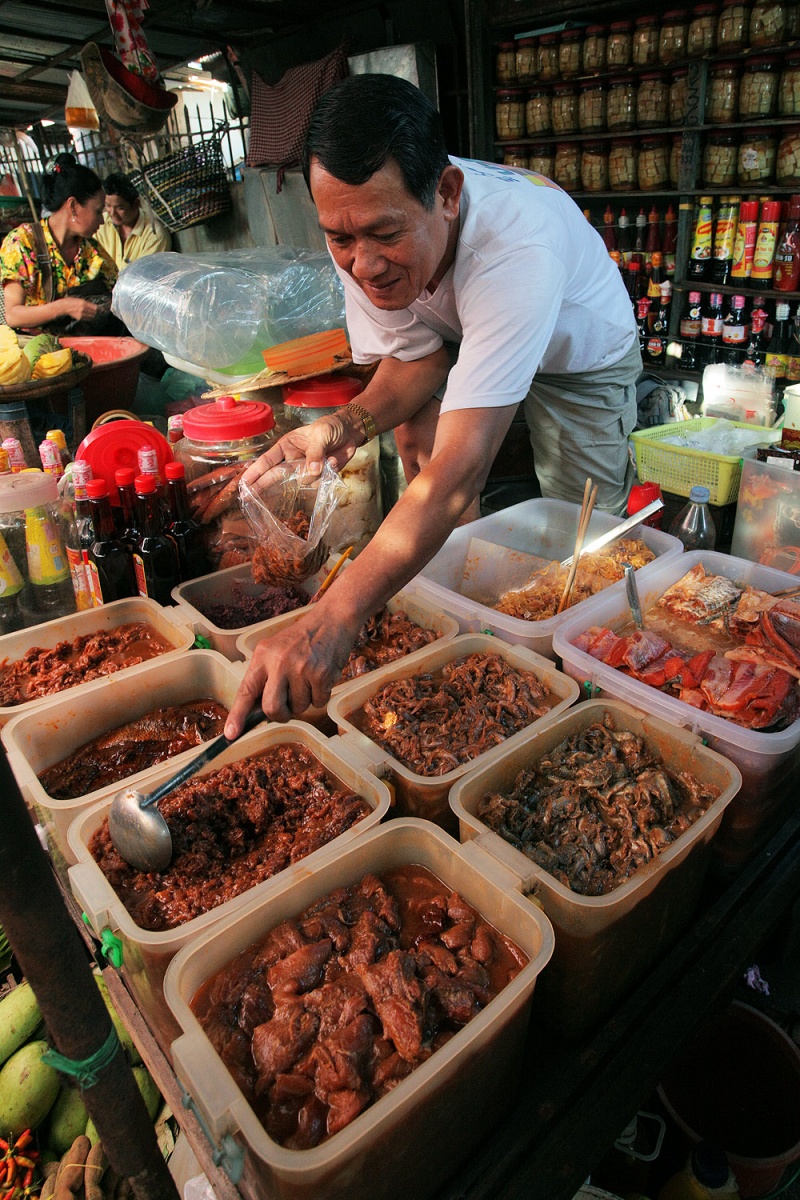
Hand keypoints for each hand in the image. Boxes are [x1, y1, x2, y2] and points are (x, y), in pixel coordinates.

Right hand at [63, 296, 99, 320]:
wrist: (63, 307)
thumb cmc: (70, 301)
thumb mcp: (78, 299)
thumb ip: (85, 302)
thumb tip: (92, 305)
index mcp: (83, 302)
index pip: (94, 307)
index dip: (98, 309)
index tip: (100, 309)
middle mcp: (83, 308)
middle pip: (94, 312)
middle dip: (95, 312)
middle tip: (95, 312)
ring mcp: (81, 314)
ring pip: (91, 316)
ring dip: (92, 315)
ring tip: (92, 314)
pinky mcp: (79, 318)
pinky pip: (87, 319)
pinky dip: (88, 318)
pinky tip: (87, 316)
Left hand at [224, 602, 358, 733]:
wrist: (332, 619)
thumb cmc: (302, 638)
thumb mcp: (276, 650)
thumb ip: (265, 676)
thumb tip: (257, 710)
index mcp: (263, 656)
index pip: (246, 690)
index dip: (237, 715)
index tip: (231, 734)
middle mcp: (279, 662)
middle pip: (272, 708)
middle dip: (280, 714)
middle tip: (288, 707)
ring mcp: (301, 669)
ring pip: (299, 708)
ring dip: (305, 700)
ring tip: (309, 678)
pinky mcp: (321, 675)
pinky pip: (318, 702)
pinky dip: (321, 695)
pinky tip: (321, 677)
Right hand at [242, 410, 363, 489]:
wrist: (350, 432)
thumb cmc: (331, 426)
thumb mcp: (321, 433)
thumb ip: (315, 452)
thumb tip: (312, 470)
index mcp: (286, 446)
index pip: (267, 460)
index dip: (255, 471)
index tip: (244, 482)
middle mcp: (292, 459)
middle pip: (274, 475)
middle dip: (262, 485)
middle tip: (247, 497)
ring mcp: (305, 469)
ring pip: (303, 481)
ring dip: (316, 473)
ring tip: (329, 457)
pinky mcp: (318, 476)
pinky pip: (318, 484)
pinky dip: (328, 475)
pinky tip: (334, 461)